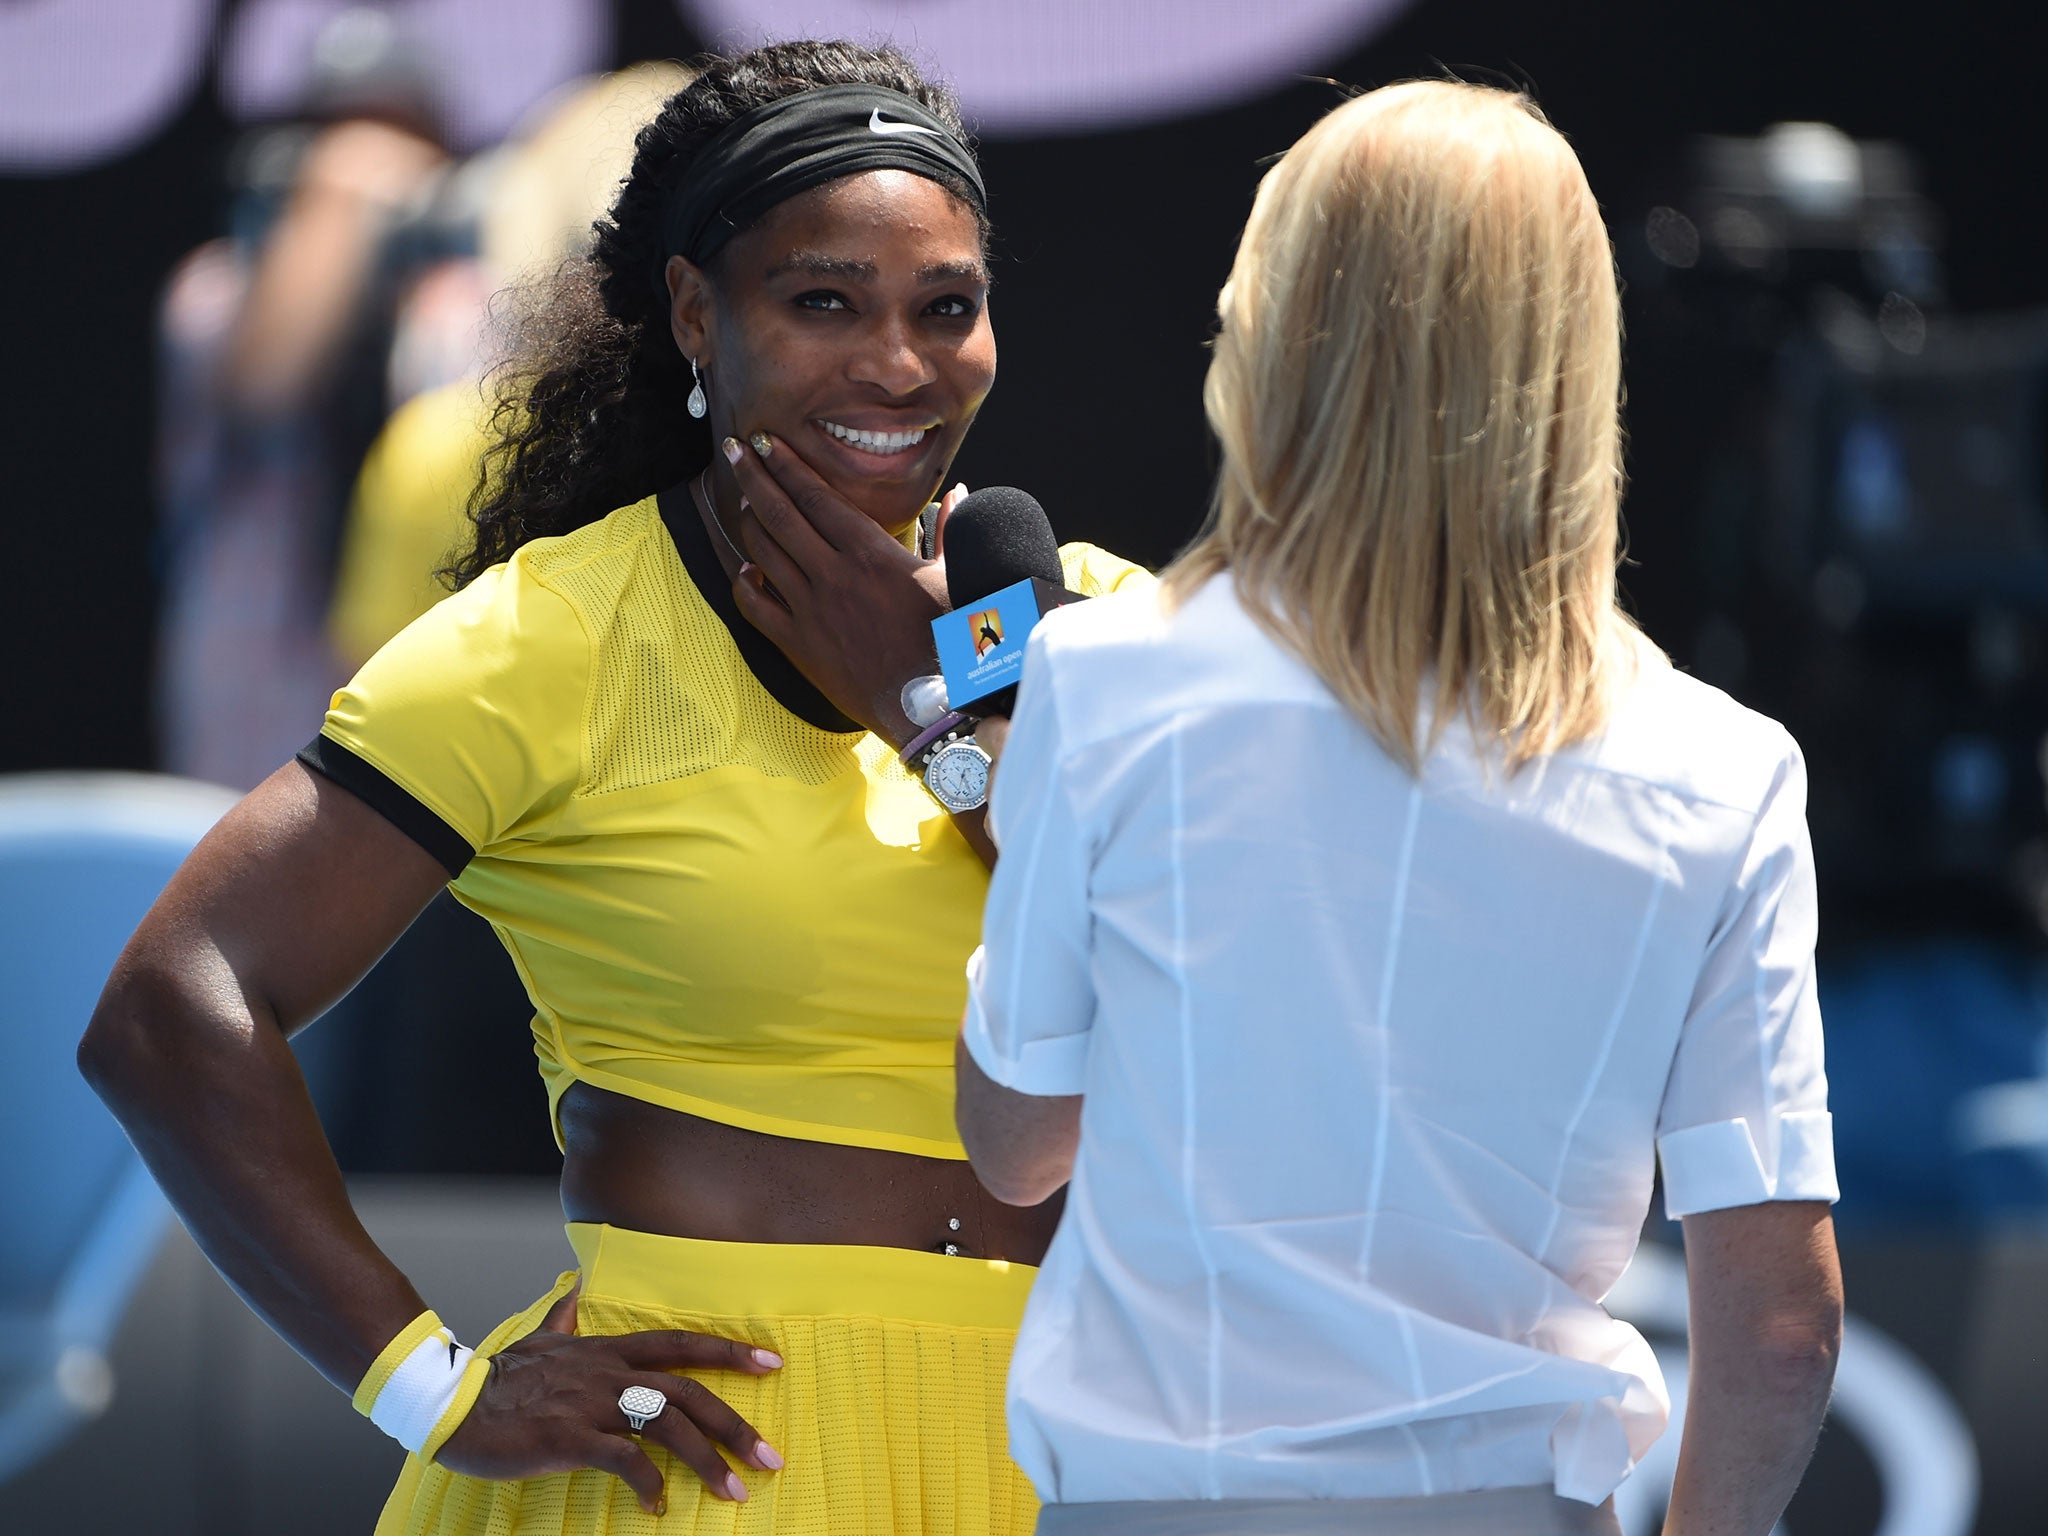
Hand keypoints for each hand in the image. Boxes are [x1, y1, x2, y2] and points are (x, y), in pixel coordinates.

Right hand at [435, 1284, 784, 1513]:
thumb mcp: (538, 1339)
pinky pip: (624, 1461)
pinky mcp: (570, 1438)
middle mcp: (609, 1373)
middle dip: (735, 1424)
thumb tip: (572, 1290)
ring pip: (668, 1426)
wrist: (453, 1402)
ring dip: (707, 1461)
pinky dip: (648, 1484)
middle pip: (688, 1391)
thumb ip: (564, 1318)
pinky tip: (658, 1505)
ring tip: (735, 1492)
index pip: (681, 1344)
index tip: (772, 1362)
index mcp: (607, 1351)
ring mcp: (592, 1405)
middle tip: (770, 1456)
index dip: (728, 1351)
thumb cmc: (498, 1376)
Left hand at [722, 432, 964, 746]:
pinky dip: (744, 582)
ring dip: (748, 520)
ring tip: (743, 498)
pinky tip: (745, 568)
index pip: (816, 495)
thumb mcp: (952, 577)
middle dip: (754, 476)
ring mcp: (809, 609)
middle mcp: (832, 574)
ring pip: (763, 552)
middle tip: (736, 450)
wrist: (927, 703)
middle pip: (780, 513)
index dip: (786, 464)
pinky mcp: (797, 643)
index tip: (766, 441)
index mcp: (869, 553)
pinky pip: (755, 606)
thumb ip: (949, 529)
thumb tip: (959, 491)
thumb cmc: (946, 640)